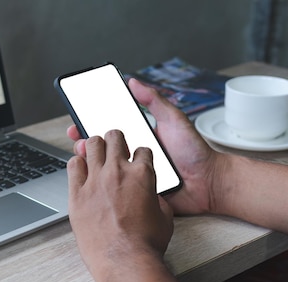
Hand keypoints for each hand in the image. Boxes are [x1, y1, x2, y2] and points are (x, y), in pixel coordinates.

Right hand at [67, 78, 224, 214]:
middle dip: (86, 145)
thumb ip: (154, 101)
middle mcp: (133, 156)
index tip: (78, 121)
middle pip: (102, 150)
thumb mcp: (174, 120)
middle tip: (78, 140)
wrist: (209, 183)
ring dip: (92, 164)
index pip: (110, 131)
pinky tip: (97, 181)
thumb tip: (133, 81)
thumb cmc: (195, 151)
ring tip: (86, 157)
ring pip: (106, 171)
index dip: (92, 126)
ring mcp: (134, 176)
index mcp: (139, 138)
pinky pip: (119, 191)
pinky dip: (105, 187)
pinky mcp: (137, 194)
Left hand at [67, 130, 172, 281]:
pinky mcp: (77, 194)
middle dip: (116, 140)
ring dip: (95, 146)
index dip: (139, 154)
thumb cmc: (145, 244)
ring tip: (96, 154)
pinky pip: (73, 166)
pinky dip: (78, 164)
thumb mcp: (164, 217)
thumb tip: (151, 196)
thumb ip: (156, 198)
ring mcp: (95, 180)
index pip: (142, 149)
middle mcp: (117, 172)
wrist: (124, 261)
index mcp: (142, 174)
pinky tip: (81, 169)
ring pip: (91, 145)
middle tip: (114, 148)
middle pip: (114, 137)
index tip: (135, 159)